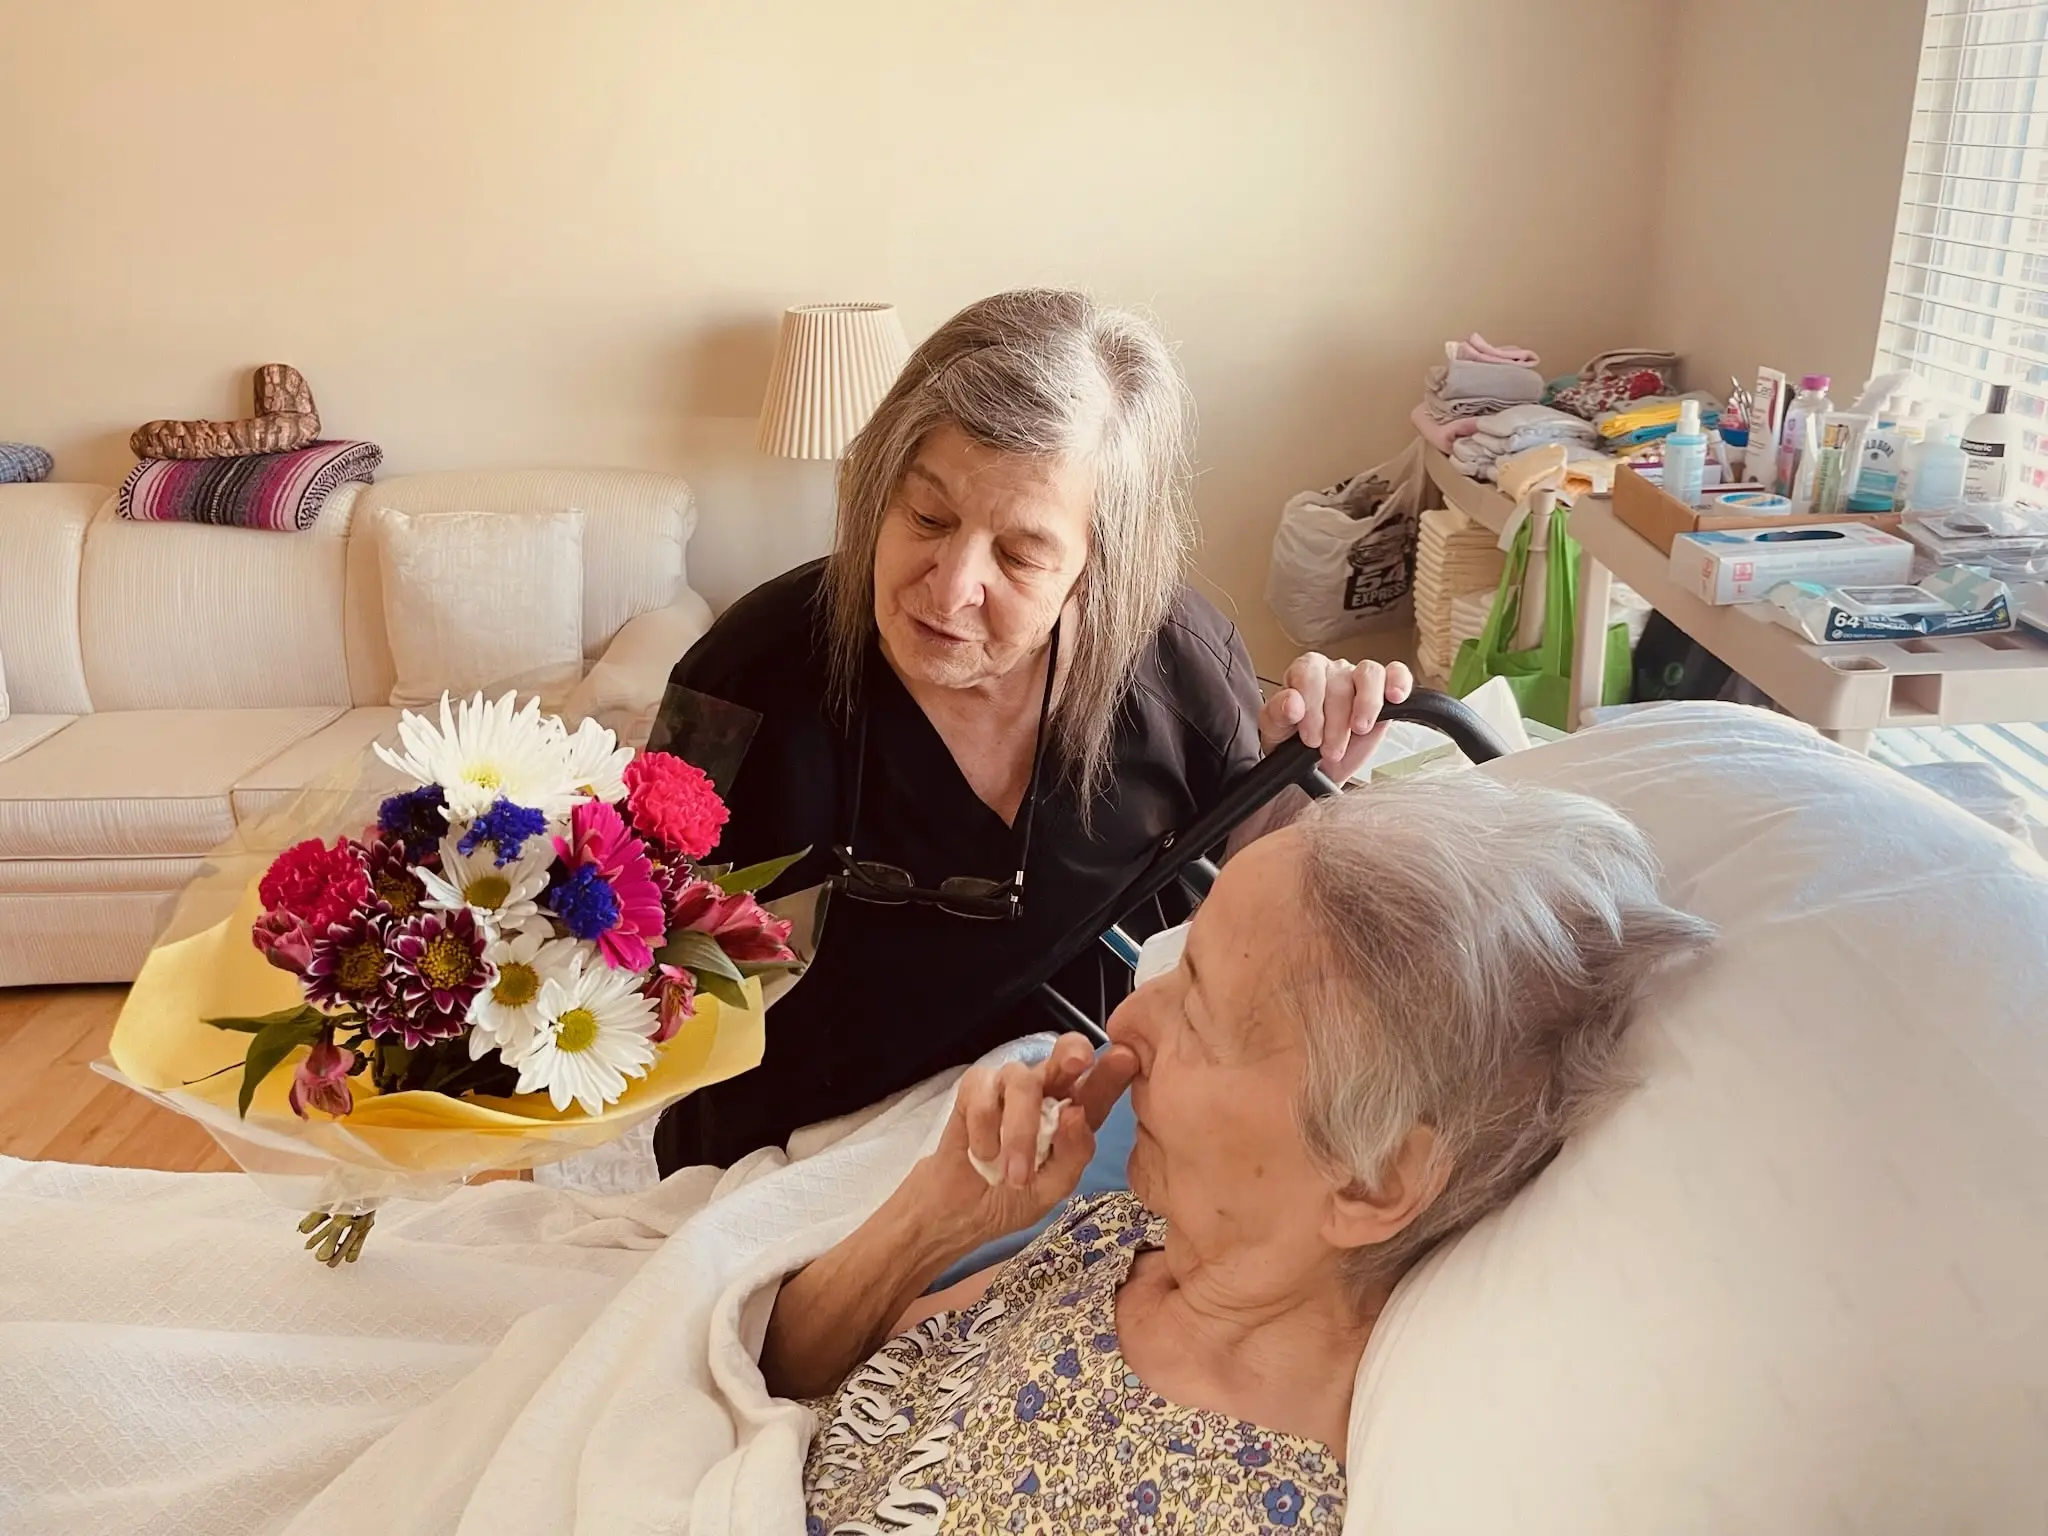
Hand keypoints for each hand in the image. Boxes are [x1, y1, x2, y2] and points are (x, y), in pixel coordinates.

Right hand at [910, 1033, 1138, 1250]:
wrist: (963, 1215)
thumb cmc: (1014, 1198)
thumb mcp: (1053, 1187)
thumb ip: (1072, 1154)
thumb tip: (1074, 1112)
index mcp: (1074, 1113)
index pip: (1099, 1086)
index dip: (1113, 1071)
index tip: (1126, 1060)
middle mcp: (1046, 1091)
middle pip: (1063, 1055)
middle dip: (1072, 1054)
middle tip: (1078, 1062)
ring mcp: (1008, 1087)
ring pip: (1021, 1081)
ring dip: (1019, 1131)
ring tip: (1015, 1176)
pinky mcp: (973, 1090)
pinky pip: (982, 1094)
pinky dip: (984, 1129)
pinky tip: (983, 1155)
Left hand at [1258, 654, 1413, 781]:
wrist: (1316, 769)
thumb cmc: (1292, 745)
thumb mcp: (1274, 732)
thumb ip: (1277, 714)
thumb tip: (1292, 702)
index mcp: (1303, 673)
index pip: (1309, 674)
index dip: (1311, 706)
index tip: (1310, 738)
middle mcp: (1332, 671)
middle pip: (1339, 681)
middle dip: (1335, 721)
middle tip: (1329, 750)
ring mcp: (1359, 679)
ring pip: (1369, 673)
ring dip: (1366, 704)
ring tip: (1359, 728)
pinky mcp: (1384, 693)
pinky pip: (1396, 674)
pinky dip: (1399, 682)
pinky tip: (1396, 697)